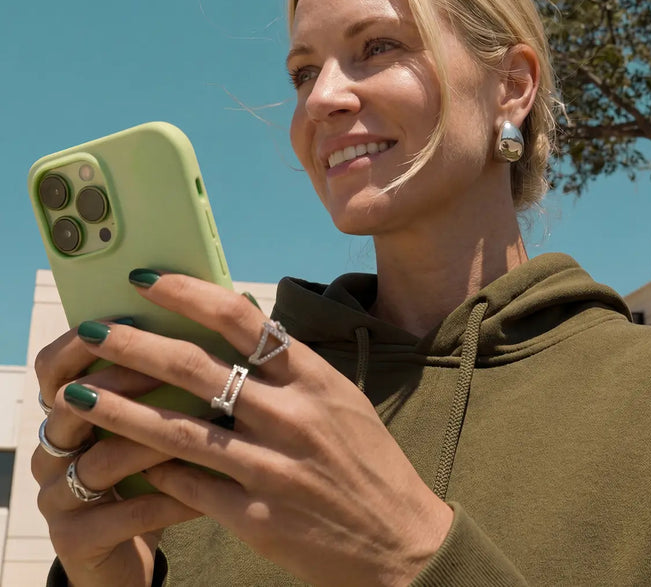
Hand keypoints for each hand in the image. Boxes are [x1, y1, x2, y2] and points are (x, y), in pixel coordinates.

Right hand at [32, 327, 198, 586]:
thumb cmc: (147, 470)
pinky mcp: (76, 539)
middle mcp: (51, 450)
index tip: (133, 318)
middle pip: (73, 404)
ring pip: (103, 458)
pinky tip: (208, 490)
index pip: (53, 367)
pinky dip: (172, 498)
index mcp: (64, 413)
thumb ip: (164, 377)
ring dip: (156, 439)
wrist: (126, 555)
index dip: (83, 341)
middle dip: (126, 380)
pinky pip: (126, 514)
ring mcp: (58, 497)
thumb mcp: (148, 421)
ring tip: (205, 427)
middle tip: (180, 366)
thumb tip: (214, 318)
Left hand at [61, 273, 452, 586]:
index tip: (147, 280)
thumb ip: (291, 366)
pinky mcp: (258, 519)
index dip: (186, 294)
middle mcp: (292, 417)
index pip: (240, 320)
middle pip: (196, 368)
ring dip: (120, 409)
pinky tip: (127, 461)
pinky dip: (156, 470)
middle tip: (93, 329)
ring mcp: (272, 469)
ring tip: (78, 393)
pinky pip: (191, 486)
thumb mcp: (339, 398)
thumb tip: (237, 323)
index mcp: (314, 378)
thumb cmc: (367, 462)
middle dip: (135, 344)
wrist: (400, 541)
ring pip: (178, 430)